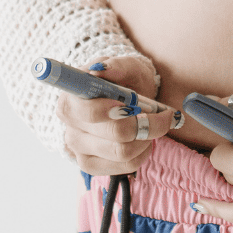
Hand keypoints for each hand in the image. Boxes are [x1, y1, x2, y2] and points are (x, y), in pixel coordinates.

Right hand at [58, 55, 160, 176]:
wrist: (124, 101)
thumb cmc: (122, 81)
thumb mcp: (125, 66)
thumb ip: (116, 66)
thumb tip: (102, 69)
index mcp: (70, 102)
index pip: (87, 112)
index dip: (108, 110)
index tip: (129, 104)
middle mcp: (71, 130)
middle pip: (114, 134)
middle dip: (147, 123)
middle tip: (162, 114)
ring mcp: (80, 152)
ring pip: (123, 153)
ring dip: (147, 138)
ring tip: (153, 124)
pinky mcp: (93, 166)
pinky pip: (127, 165)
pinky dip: (144, 152)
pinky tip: (143, 139)